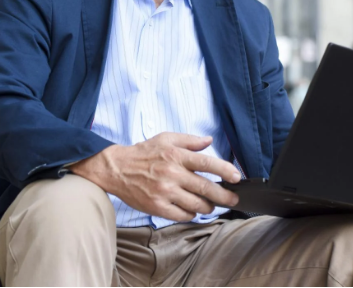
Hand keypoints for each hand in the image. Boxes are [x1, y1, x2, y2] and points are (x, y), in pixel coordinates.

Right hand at [70, 133, 240, 221]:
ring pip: (196, 205)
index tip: (236, 178)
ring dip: (208, 207)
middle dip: (224, 196)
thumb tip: (209, 140)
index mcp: (177, 155)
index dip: (225, 171)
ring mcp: (164, 192)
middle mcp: (172, 174)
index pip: (207, 163)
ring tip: (211, 205)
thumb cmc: (144, 153)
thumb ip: (190, 140)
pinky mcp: (156, 207)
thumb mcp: (166, 138)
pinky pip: (181, 215)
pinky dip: (191, 215)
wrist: (116, 169)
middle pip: (206, 188)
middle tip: (234, 200)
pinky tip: (192, 211)